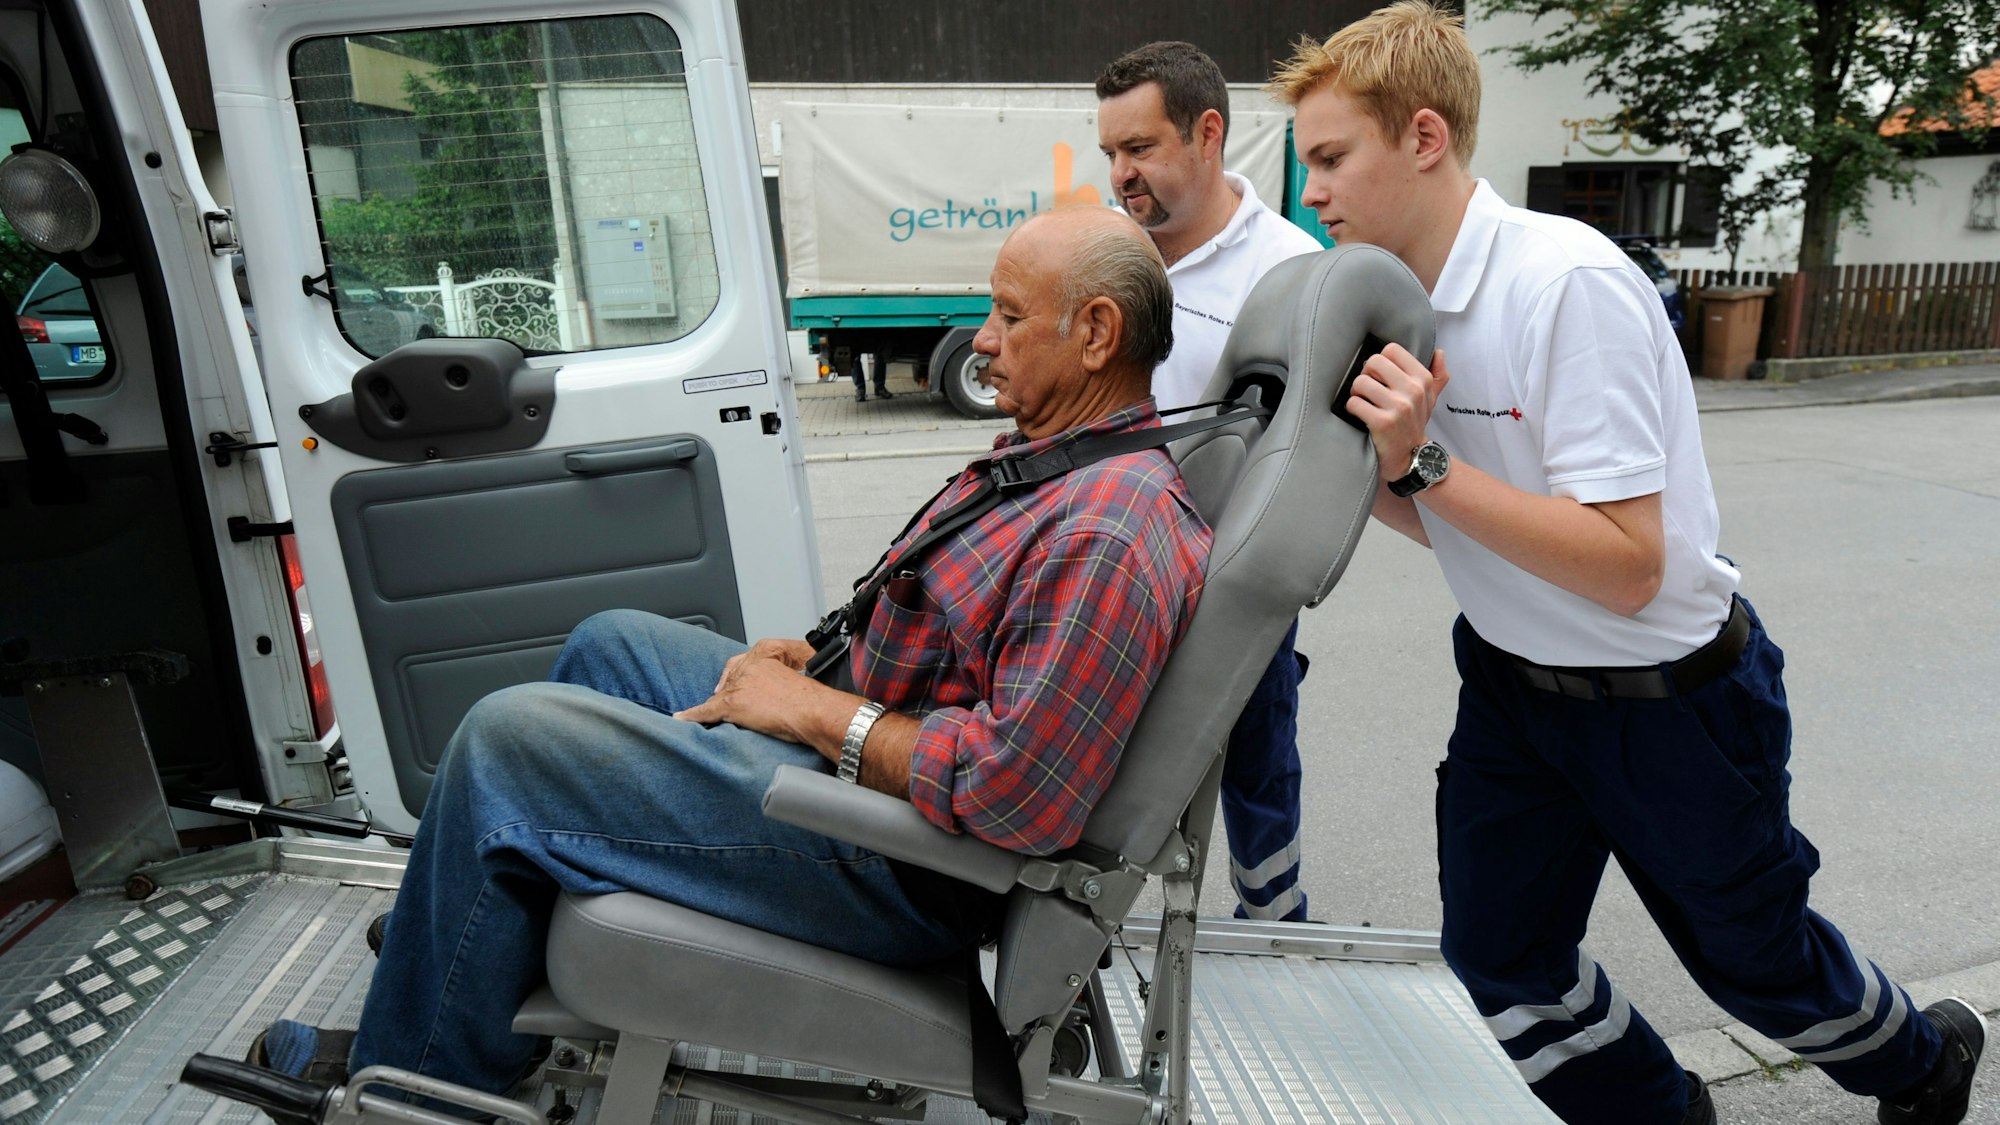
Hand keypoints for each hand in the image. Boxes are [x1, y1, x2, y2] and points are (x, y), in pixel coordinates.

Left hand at [672, 637, 832, 743]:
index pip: (744, 661)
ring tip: (716, 714)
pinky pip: (706, 711)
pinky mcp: (732, 705)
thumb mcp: (803, 672)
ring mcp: (739, 685)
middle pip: (730, 677)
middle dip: (730, 690)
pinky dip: (693, 716)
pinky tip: (682, 718)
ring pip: (720, 694)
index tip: (741, 682)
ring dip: (717, 706)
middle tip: (734, 702)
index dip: (741, 674)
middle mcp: (749, 666)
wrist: (815, 711)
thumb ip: (790, 672)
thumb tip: (787, 683)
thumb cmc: (814, 699)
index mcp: (766, 653)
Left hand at [1347, 345, 1449, 476]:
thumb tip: (1439, 353)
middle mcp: (1413, 390)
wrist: (1411, 458)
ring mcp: (1399, 407)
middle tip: (1368, 390)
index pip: (1391, 350)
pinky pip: (1354, 403)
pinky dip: (1352, 408)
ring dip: (1356, 393)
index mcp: (1423, 379)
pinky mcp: (1382, 422)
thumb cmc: (1415, 424)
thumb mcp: (1431, 399)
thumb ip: (1437, 375)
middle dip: (1366, 375)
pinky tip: (1360, 415)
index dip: (1381, 361)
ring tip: (1364, 402)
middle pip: (1373, 362)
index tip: (1381, 376)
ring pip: (1360, 381)